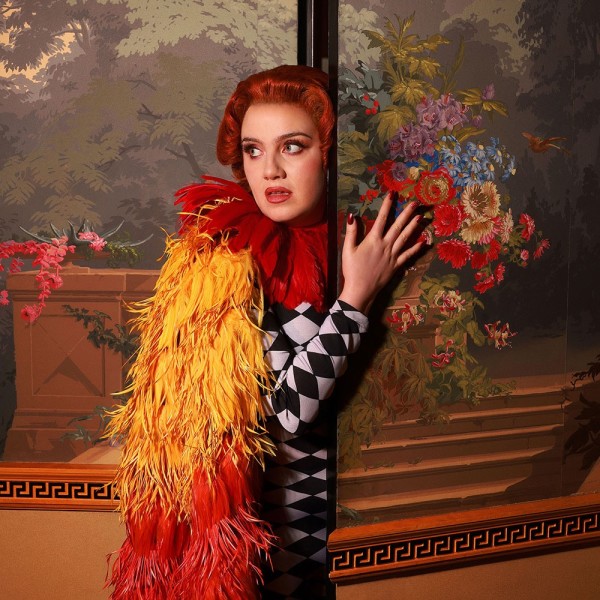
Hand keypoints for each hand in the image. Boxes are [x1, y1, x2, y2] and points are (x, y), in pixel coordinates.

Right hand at [338, 193, 424, 313]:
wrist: (360, 290)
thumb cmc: (352, 270)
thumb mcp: (347, 250)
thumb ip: (351, 232)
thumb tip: (352, 216)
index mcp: (373, 240)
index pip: (382, 218)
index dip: (387, 205)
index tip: (393, 194)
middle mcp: (386, 245)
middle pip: (398, 226)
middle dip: (407, 213)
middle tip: (415, 203)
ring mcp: (393, 255)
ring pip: (405, 238)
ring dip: (414, 227)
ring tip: (421, 217)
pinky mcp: (396, 265)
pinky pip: (408, 255)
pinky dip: (416, 248)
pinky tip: (423, 242)